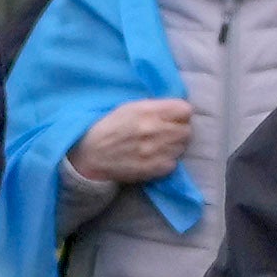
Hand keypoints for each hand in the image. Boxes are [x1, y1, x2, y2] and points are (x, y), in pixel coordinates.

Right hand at [79, 95, 197, 185]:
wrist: (90, 155)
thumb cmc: (109, 128)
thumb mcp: (129, 108)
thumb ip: (154, 107)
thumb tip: (175, 111)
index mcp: (148, 111)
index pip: (185, 110)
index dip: (179, 114)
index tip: (172, 118)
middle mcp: (155, 130)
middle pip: (186, 130)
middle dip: (178, 130)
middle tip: (165, 133)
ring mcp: (155, 151)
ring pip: (181, 147)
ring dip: (173, 146)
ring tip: (158, 146)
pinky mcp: (154, 169)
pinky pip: (173, 163)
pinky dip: (166, 161)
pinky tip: (154, 158)